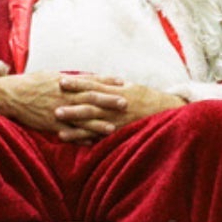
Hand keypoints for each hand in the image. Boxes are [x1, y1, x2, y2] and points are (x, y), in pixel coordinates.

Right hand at [0, 72, 180, 142]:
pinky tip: (93, 142)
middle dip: (108, 101)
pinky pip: (68, 133)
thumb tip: (90, 78)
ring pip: (81, 119)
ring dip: (98, 124)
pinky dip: (80, 138)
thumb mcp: (53, 76)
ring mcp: (57, 112)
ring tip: (113, 128)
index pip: (91, 81)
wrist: (11, 94)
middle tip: (126, 103)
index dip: (108, 82)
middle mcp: (63, 96)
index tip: (124, 82)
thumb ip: (73, 79)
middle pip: (90, 99)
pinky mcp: (50, 125)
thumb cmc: (34, 83)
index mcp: (66, 83)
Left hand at [47, 75, 182, 142]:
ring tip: (58, 127)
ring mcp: (118, 120)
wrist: (168, 113)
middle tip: (53, 105)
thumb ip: (112, 84)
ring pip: (94, 122)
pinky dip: (88, 139)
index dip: (77, 83)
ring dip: (76, 125)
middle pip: (90, 104)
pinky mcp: (121, 133)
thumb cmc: (147, 99)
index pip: (93, 85)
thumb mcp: (131, 87)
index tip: (60, 81)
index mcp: (117, 91)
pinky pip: (102, 137)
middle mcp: (116, 105)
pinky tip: (74, 142)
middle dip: (72, 105)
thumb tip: (96, 78)